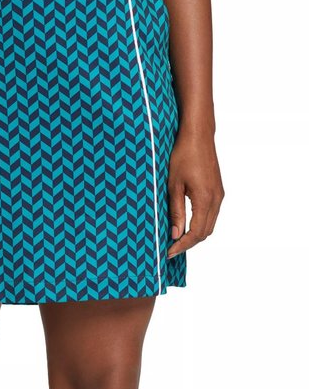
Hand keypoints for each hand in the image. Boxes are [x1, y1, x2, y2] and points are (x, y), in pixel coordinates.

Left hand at [167, 130, 223, 258]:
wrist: (198, 135)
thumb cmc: (182, 156)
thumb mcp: (173, 185)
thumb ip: (175, 211)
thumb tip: (175, 234)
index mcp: (206, 200)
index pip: (196, 233)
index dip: (182, 245)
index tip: (169, 253)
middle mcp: (217, 200)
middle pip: (205, 233)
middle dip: (188, 243)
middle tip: (170, 249)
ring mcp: (219, 195)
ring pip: (209, 224)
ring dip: (194, 235)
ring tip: (176, 240)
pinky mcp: (217, 190)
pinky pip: (211, 214)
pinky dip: (199, 224)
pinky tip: (186, 224)